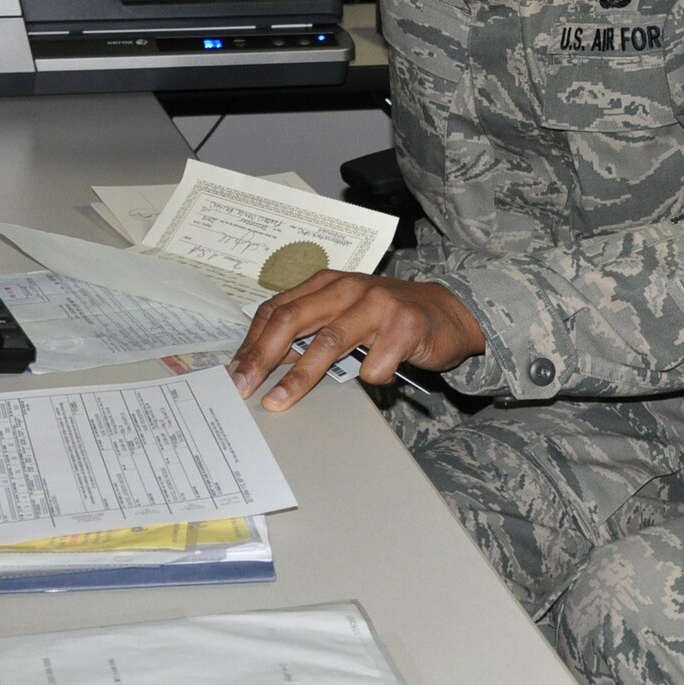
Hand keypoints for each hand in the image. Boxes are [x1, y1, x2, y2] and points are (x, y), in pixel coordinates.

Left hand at [227, 270, 486, 410]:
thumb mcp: (345, 314)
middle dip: (262, 357)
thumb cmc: (389, 319)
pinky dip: (369, 378)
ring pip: (327, 342)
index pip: (276, 310)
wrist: (450, 313)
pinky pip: (374, 365)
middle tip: (242, 386)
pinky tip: (378, 376)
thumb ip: (309, 329)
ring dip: (298, 377)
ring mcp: (378, 304)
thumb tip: (262, 364)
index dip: (251, 343)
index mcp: (328, 283)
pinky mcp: (405, 325)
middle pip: (292, 321)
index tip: (233, 374)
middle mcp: (349, 288)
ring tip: (278, 401)